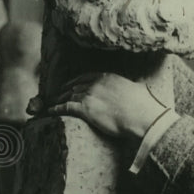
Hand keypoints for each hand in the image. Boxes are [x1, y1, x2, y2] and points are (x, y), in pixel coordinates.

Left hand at [50, 73, 167, 138]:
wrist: (141, 117)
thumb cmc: (143, 107)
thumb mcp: (137, 89)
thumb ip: (132, 87)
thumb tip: (139, 89)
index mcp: (107, 77)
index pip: (86, 76)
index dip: (75, 81)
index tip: (70, 84)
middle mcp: (95, 83)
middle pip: (75, 86)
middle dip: (65, 91)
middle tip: (57, 95)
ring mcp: (89, 95)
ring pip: (68, 96)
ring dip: (58, 100)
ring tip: (52, 104)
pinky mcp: (85, 109)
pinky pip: (65, 107)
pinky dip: (56, 109)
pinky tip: (50, 111)